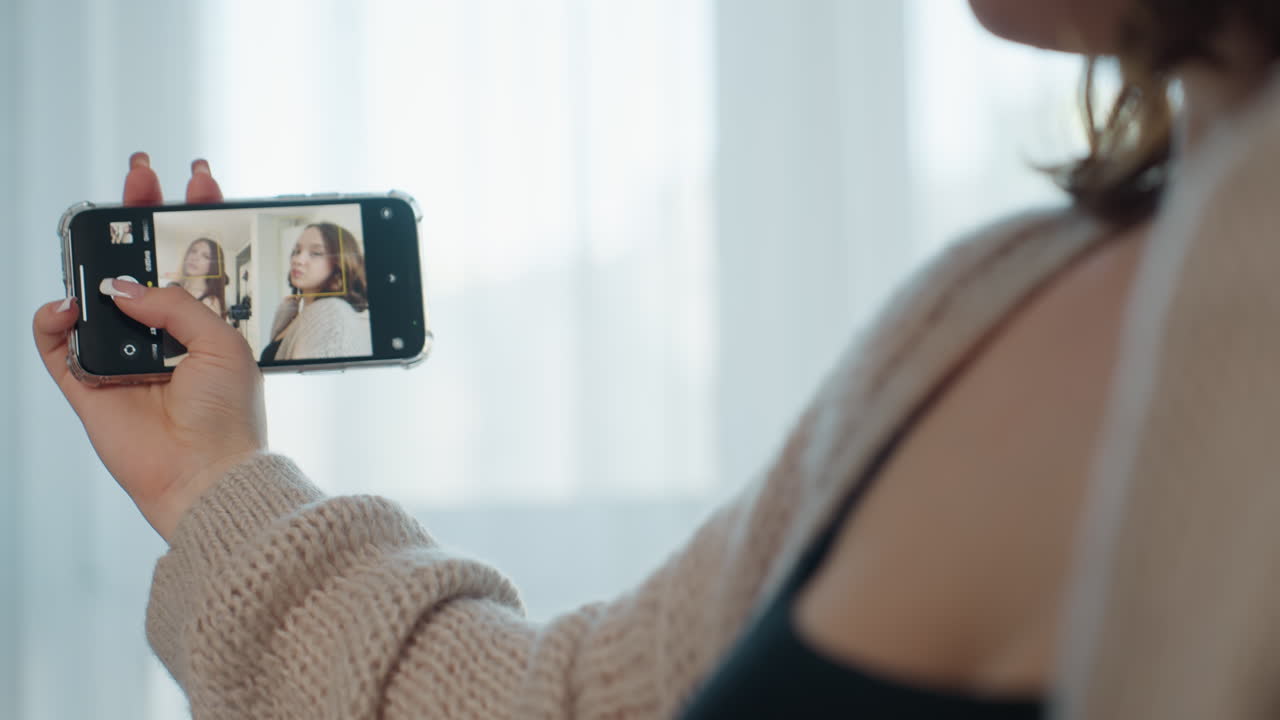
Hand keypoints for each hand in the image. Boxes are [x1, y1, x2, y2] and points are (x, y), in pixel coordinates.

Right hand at [32, 154, 266, 540]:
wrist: (206, 476)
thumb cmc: (229, 417)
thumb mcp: (222, 343)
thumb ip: (176, 303)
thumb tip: (121, 286)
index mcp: (201, 326)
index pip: (190, 259)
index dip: (190, 216)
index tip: (194, 177)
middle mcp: (159, 337)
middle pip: (136, 266)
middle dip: (134, 219)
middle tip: (138, 175)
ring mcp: (120, 358)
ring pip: (92, 297)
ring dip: (90, 263)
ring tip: (99, 239)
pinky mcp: (86, 384)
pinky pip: (54, 343)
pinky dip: (52, 320)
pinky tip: (70, 308)